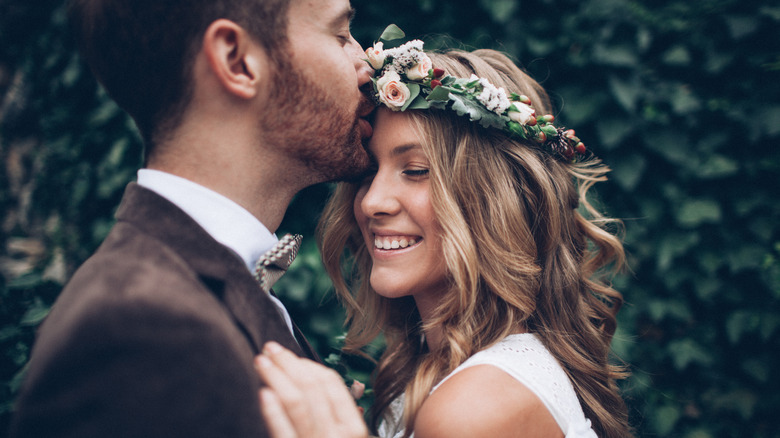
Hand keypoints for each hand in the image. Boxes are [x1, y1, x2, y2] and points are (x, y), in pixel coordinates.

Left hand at [254, 342, 368, 437]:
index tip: (292, 357)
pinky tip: (264, 393)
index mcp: (353, 427)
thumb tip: (351, 384)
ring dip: (276, 376)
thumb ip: (346, 414)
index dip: (309, 365)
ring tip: (261, 361)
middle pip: (311, 387)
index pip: (331, 384)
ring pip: (295, 401)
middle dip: (289, 362)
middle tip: (270, 348)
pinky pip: (281, 430)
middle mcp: (336, 434)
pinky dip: (272, 410)